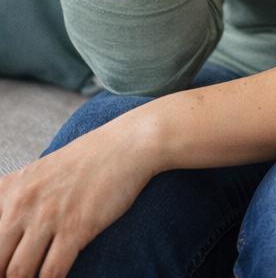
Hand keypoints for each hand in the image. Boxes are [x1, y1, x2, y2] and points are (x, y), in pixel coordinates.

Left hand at [0, 115, 157, 276]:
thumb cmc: (87, 159)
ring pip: (17, 273)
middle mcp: (22, 203)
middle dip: (4, 274)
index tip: (3, 265)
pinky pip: (51, 272)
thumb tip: (6, 234)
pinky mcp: (76, 227)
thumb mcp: (38, 173)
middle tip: (15, 277)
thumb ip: (12, 199)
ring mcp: (49, 216)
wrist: (128, 144)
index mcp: (9, 189)